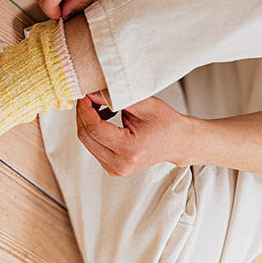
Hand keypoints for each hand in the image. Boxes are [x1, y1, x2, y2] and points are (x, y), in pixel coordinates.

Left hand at [76, 96, 190, 175]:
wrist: (178, 142)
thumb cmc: (166, 123)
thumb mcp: (143, 104)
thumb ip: (116, 98)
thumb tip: (92, 93)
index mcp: (129, 150)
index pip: (94, 129)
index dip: (85, 109)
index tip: (84, 95)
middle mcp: (120, 164)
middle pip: (86, 137)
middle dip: (83, 114)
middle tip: (87, 96)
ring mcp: (115, 169)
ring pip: (88, 142)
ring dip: (88, 122)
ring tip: (99, 105)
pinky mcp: (112, 168)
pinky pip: (94, 146)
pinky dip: (94, 131)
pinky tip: (104, 118)